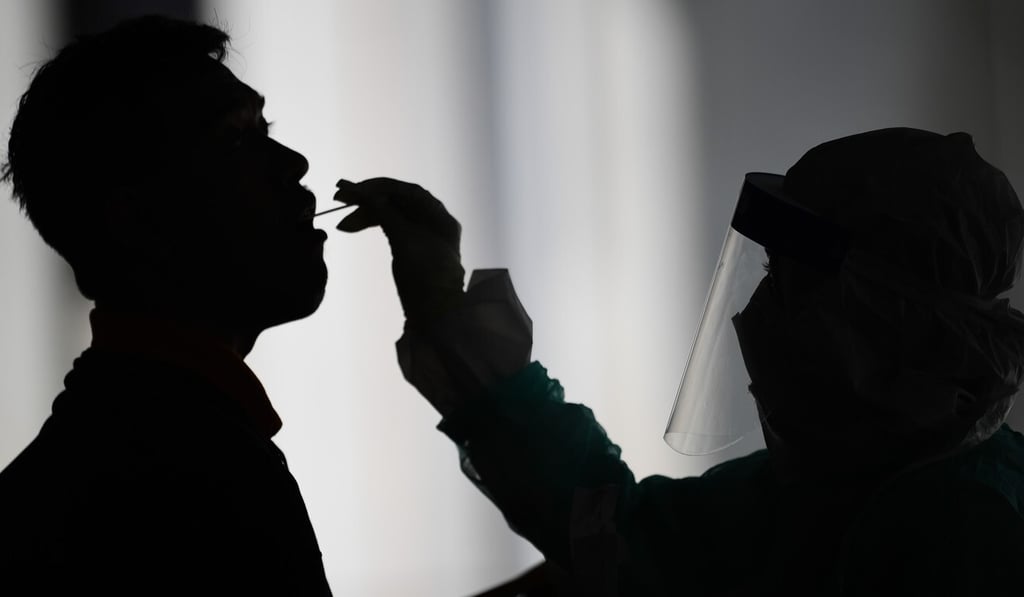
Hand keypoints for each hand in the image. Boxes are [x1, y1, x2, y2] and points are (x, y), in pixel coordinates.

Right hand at [334, 178, 464, 324]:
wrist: (435, 316)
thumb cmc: (426, 278)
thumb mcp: (404, 241)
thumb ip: (385, 213)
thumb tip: (365, 192)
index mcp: (440, 217)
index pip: (407, 192)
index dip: (379, 187)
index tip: (353, 189)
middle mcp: (433, 223)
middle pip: (397, 202)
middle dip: (369, 200)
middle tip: (339, 200)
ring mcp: (422, 237)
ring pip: (391, 216)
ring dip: (367, 214)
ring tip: (342, 222)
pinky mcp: (411, 250)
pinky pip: (390, 229)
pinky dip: (373, 226)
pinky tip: (353, 226)